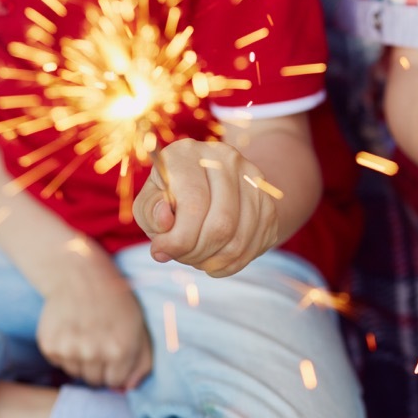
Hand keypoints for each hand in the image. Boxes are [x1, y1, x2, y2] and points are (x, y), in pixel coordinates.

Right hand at [36, 246, 152, 388]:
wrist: (79, 274)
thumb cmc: (116, 302)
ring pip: (75, 373)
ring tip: (85, 334)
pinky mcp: (49, 344)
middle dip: (98, 367)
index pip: (115, 382)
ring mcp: (69, 349)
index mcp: (120, 350)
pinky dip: (63, 351)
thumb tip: (128, 389)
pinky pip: (58, 362)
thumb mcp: (139, 328)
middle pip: (94, 381)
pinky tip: (70, 330)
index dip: (115, 369)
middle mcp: (94, 352)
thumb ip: (142, 362)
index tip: (113, 353)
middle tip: (98, 341)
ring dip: (80, 360)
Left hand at [133, 139, 279, 276]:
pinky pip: (253, 246)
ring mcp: (253, 180)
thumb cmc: (170, 198)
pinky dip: (231, 264)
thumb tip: (166, 222)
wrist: (209, 187)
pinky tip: (215, 261)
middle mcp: (226, 159)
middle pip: (221, 225)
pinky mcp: (268, 203)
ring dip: (213, 261)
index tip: (162, 251)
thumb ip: (150, 212)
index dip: (178, 239)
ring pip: (239, 240)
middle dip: (197, 253)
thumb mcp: (149, 202)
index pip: (194, 204)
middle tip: (182, 257)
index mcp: (188, 153)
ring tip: (197, 259)